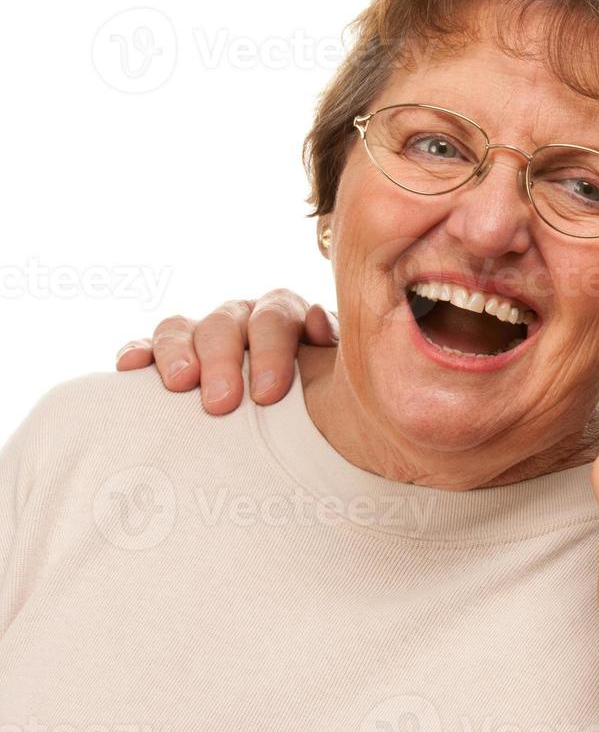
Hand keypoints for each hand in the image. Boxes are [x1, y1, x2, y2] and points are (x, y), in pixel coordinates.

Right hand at [114, 289, 336, 414]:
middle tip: (222, 403)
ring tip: (180, 386)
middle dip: (222, 361)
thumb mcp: (337, 372)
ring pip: (181, 327)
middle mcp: (242, 316)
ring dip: (177, 354)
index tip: (268, 395)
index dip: (270, 352)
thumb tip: (315, 319)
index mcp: (285, 314)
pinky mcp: (172, 355)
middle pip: (225, 322)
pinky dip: (138, 353)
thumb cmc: (325, 394)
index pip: (274, 317)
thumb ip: (332, 346)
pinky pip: (147, 345)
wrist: (309, 417)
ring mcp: (203, 332)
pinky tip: (128, 368)